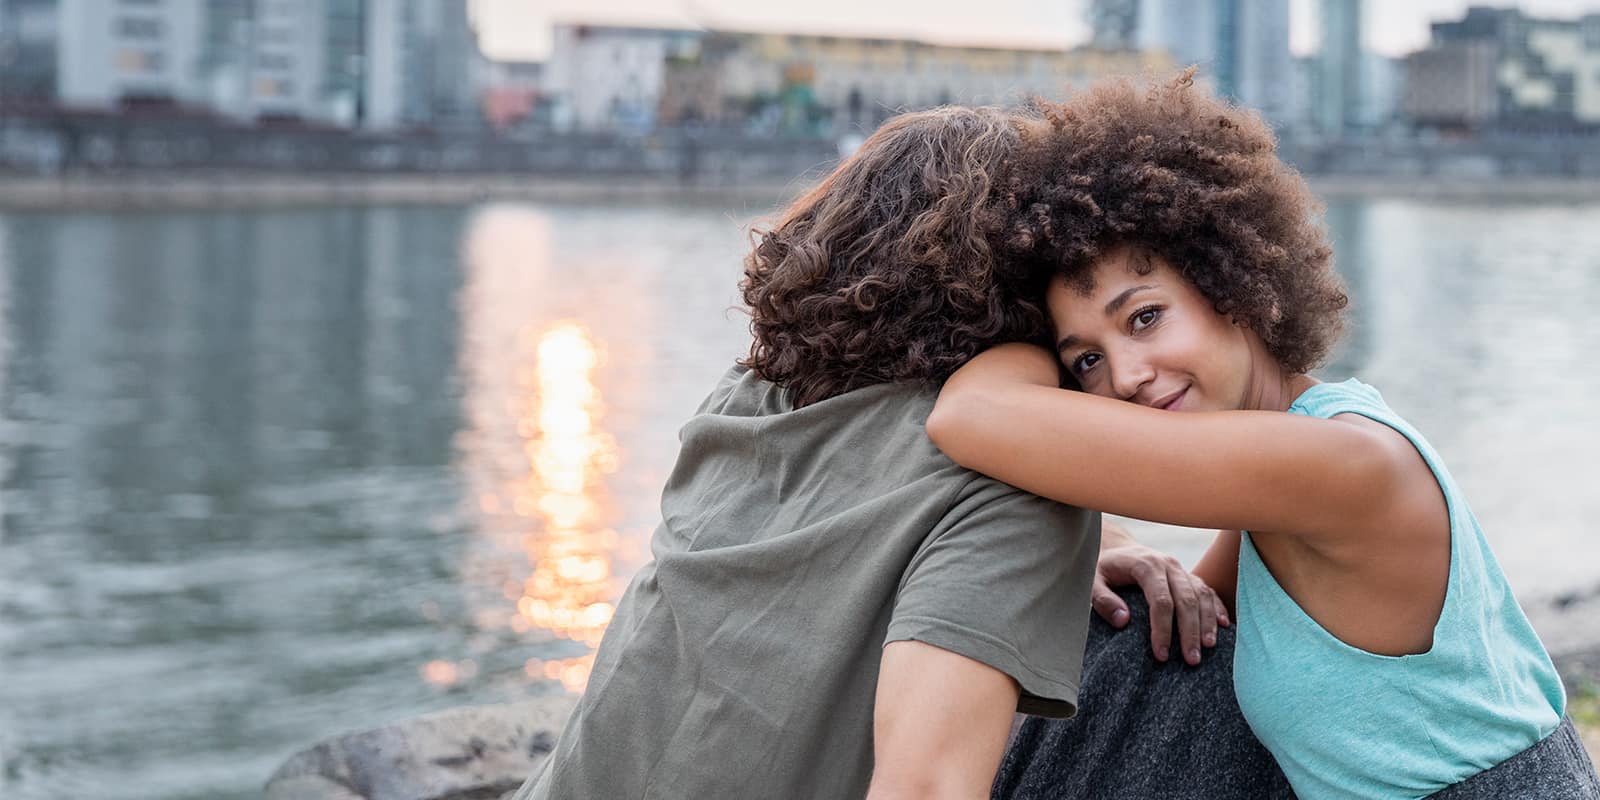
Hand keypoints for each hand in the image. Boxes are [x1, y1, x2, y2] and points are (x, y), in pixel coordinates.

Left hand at [1093, 542, 1229, 664]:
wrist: (1116, 549)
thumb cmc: (1102, 569)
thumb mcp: (1092, 581)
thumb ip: (1103, 599)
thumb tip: (1123, 621)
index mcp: (1146, 565)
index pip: (1161, 601)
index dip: (1163, 629)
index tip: (1162, 655)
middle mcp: (1168, 565)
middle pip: (1187, 600)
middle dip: (1190, 632)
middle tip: (1192, 660)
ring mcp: (1181, 569)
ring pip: (1201, 595)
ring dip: (1207, 622)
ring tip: (1208, 648)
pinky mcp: (1188, 576)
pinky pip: (1208, 591)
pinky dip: (1217, 608)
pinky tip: (1224, 626)